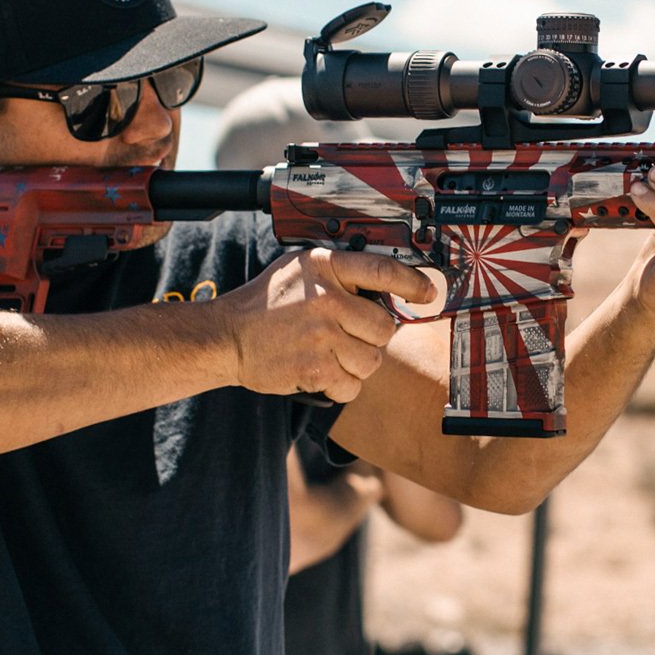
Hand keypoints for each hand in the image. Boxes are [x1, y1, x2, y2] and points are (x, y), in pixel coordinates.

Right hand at [214, 248, 432, 402]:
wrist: (226, 337)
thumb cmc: (267, 304)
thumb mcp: (301, 270)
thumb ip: (340, 274)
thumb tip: (389, 288)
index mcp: (325, 267)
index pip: (384, 270)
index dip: (413, 283)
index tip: (427, 294)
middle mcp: (326, 299)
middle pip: (384, 327)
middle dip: (371, 337)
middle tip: (347, 336)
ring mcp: (322, 335)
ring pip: (372, 360)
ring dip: (356, 364)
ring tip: (328, 354)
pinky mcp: (315, 368)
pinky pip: (352, 386)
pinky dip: (340, 386)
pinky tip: (320, 371)